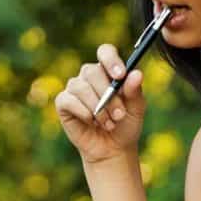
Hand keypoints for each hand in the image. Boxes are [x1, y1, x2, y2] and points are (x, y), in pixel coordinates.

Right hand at [53, 44, 146, 164]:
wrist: (113, 149)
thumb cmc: (125, 125)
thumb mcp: (136, 108)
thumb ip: (135, 91)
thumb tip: (136, 73)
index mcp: (108, 71)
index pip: (105, 52)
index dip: (111, 60)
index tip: (120, 76)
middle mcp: (89, 76)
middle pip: (92, 71)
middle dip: (107, 95)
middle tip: (119, 114)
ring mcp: (75, 88)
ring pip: (80, 87)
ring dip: (97, 107)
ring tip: (109, 123)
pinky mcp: (63, 103)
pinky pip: (69, 100)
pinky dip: (83, 112)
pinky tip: (92, 122)